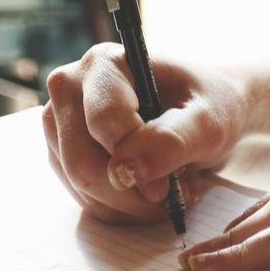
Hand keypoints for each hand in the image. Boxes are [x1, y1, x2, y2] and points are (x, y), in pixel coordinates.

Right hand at [42, 43, 244, 223]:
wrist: (203, 111)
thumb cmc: (209, 105)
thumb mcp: (208, 121)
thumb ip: (171, 141)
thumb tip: (125, 172)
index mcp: (104, 63)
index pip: (103, 122)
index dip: (138, 160)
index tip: (170, 184)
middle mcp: (71, 87)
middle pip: (82, 161)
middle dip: (130, 192)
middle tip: (171, 194)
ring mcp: (60, 122)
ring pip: (79, 185)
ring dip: (127, 203)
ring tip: (166, 190)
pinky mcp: (63, 152)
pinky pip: (83, 197)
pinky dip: (119, 207)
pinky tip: (147, 194)